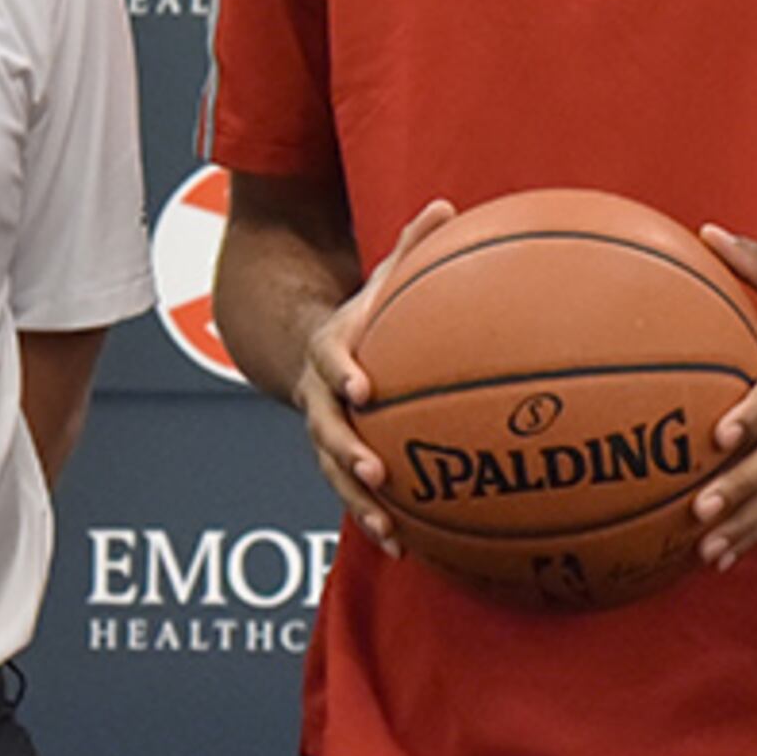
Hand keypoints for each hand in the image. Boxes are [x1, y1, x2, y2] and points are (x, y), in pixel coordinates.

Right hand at [295, 198, 456, 560]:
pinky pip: (351, 496)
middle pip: (326, 428)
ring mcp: (324, 433)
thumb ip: (412, 248)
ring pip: (334, 474)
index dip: (343, 373)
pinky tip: (406, 550)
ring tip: (389, 529)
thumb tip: (445, 205)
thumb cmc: (367, 314)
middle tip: (378, 469)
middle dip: (349, 451)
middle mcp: (320, 396)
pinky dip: (374, 520)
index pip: (330, 360)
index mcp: (331, 348)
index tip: (364, 388)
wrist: (311, 350)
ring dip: (359, 502)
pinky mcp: (337, 462)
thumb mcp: (382, 278)